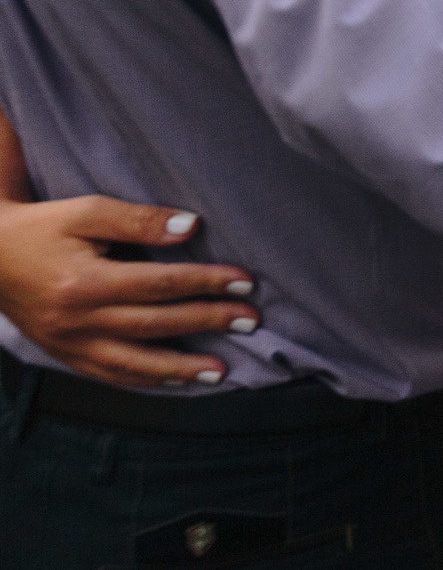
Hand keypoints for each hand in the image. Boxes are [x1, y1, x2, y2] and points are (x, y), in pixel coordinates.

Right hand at [0, 196, 255, 385]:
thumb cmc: (42, 228)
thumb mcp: (86, 212)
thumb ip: (138, 220)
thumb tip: (191, 227)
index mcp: (84, 282)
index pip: (158, 285)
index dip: (205, 282)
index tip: (245, 281)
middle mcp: (77, 320)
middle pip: (154, 324)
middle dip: (207, 322)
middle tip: (251, 320)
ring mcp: (68, 345)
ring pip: (133, 363)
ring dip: (181, 369)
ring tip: (223, 371)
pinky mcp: (64, 356)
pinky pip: (110, 375)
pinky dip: (146, 380)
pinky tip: (176, 381)